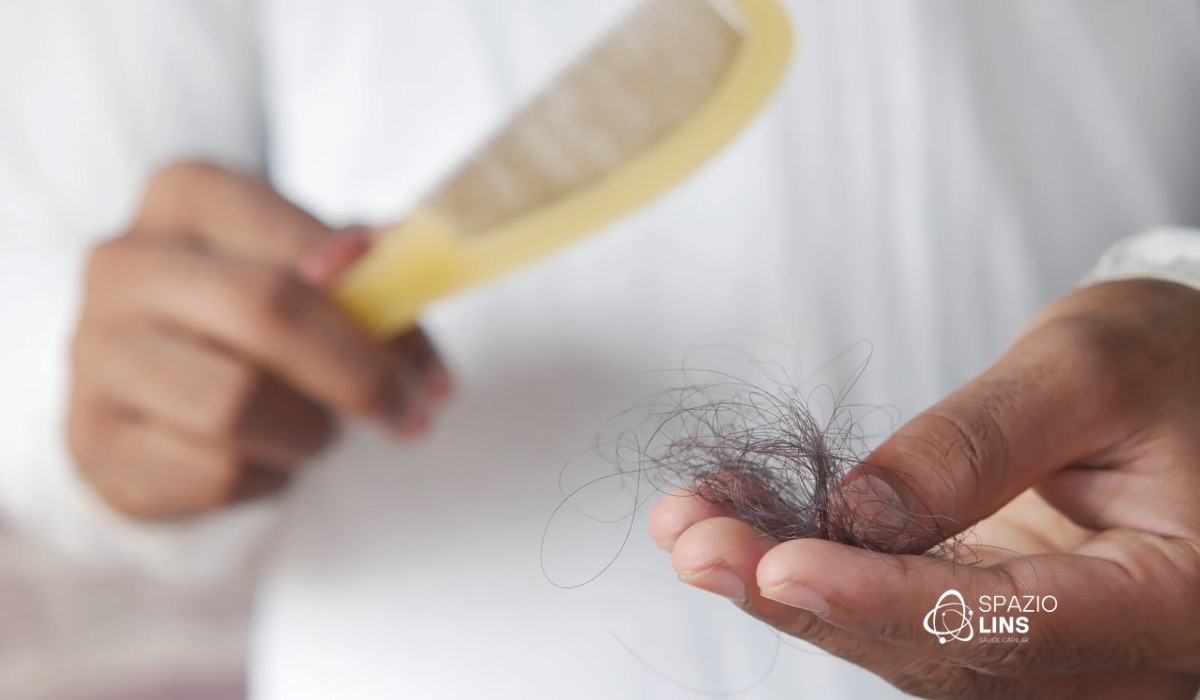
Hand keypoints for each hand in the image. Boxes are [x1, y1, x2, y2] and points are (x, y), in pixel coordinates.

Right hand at [68, 162, 450, 517]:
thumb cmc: (247, 319)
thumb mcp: (307, 270)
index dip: (383, 310)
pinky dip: (268, 476)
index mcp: (185, 196)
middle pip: (267, 314)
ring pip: (235, 405)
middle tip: (410, 414)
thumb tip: (399, 249)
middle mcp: (124, 263)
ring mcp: (96, 351)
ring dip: (309, 433)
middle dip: (359, 377)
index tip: (430, 369)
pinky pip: (213, 471)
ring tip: (322, 433)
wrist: (156, 389)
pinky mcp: (95, 438)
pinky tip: (269, 457)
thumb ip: (361, 266)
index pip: (303, 247)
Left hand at [650, 280, 1199, 698]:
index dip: (880, 598)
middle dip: (798, 594)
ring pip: (898, 643)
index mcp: (1163, 601)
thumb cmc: (1170, 366)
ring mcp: (1043, 649)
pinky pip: (894, 615)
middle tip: (693, 537)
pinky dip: (812, 571)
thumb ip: (978, 444)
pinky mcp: (993, 622)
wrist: (1191, 387)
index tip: (777, 565)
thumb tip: (856, 509)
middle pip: (931, 650)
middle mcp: (1104, 655)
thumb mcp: (1088, 371)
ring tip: (693, 523)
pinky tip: (741, 523)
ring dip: (782, 586)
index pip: (1005, 624)